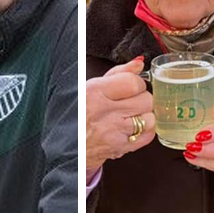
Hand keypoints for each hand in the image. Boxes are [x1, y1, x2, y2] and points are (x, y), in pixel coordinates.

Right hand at [85, 57, 154, 177]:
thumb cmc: (74, 114)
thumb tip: (139, 63)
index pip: (133, 82)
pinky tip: (132, 127)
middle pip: (145, 99)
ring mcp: (114, 133)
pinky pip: (148, 136)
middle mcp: (105, 114)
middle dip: (141, 97)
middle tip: (128, 100)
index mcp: (94, 93)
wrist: (63, 146)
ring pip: (150, 118)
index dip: (136, 82)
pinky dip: (145, 130)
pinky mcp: (121, 148)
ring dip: (144, 115)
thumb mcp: (88, 87)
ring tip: (130, 115)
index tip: (131, 85)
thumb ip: (117, 74)